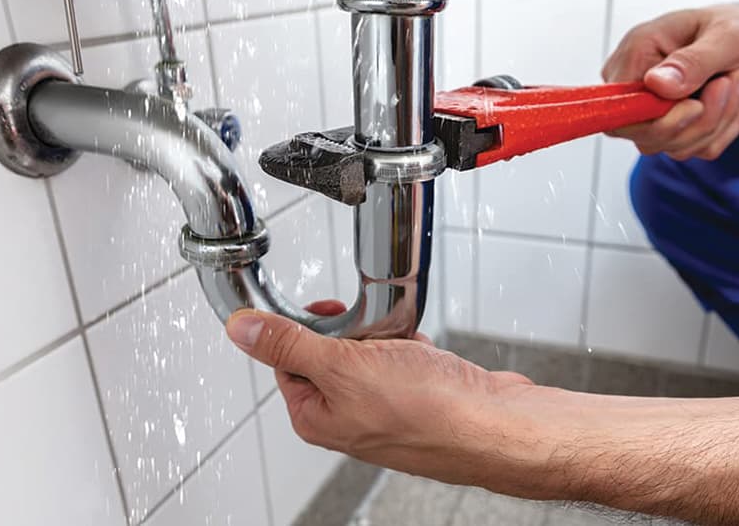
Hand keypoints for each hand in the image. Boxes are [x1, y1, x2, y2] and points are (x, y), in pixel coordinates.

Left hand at [225, 308, 738, 524]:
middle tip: (372, 330)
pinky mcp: (416, 394)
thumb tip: (241, 330)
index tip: (324, 313)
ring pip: (368, 349)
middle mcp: (346, 415)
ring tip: (403, 342)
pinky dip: (410, 345)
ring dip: (383, 334)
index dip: (303, 328)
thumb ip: (288, 344)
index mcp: (316, 415)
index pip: (286, 358)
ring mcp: (383, 405)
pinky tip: (424, 352)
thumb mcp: (343, 367)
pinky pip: (401, 355)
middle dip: (352, 330)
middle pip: (329, 350)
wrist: (497, 425)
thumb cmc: (429, 411)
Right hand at [602, 4, 738, 159]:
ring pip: (673, 146)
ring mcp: (645, 114)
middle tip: (730, 81)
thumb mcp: (727, 35)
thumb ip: (692, 61)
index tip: (696, 105)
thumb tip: (655, 84)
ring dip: (718, 122)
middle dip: (700, 119)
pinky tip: (733, 100)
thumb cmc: (731, 30)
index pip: (620, 110)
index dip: (657, 120)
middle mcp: (631, 89)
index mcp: (634, 56)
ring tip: (735, 82)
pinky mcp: (665, 130)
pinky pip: (692, 149)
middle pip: (646, 136)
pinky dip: (723, 130)